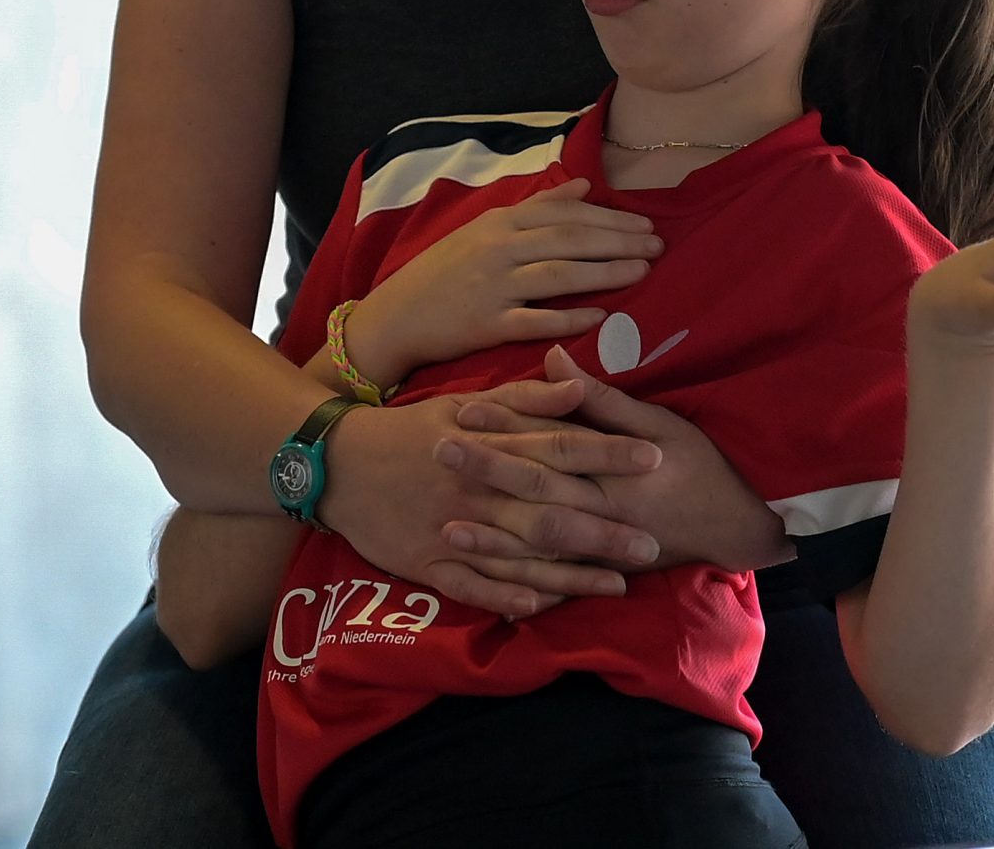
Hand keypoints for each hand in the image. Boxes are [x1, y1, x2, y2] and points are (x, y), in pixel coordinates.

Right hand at [315, 377, 664, 619]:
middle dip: (604, 528)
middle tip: (653, 542)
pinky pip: (472, 585)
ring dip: (571, 572)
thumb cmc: (414, 430)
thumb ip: (526, 399)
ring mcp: (453, 529)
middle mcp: (478, 489)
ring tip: (619, 584)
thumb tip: (578, 386)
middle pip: (551, 509)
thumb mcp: (466, 402)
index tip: (654, 458)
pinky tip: (542, 607)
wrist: (339, 462)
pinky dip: (505, 596)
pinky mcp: (429, 563)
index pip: (561, 445)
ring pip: (520, 555)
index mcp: (491, 444)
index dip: (608, 452)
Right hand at [343, 177, 663, 388]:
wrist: (396, 316)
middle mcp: (499, 249)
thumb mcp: (484, 228)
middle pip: (570, 240)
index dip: (608, 216)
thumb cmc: (444, 272)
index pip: (564, 213)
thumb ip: (536, 206)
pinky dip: (571, 316)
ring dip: (605, 272)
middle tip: (658, 246)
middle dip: (618, 241)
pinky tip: (602, 316)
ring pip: (559, 275)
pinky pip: (536, 320)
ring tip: (642, 273)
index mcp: (500, 222)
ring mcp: (493, 286)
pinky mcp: (487, 324)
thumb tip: (583, 185)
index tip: (645, 223)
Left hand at [444, 344, 793, 573]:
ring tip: (447, 525)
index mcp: (617, 470)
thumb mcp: (660, 422)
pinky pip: (556, 583)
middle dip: (486, 474)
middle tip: (438, 452)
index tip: (464, 411)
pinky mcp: (602, 571)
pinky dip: (520, 584)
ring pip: (539, 546)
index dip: (507, 427)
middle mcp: (605, 512)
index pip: (551, 444)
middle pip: (536, 494)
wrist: (736, 527)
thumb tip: (552, 360)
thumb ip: (602, 399)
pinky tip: (486, 579)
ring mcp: (603, 549)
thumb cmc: (699, 465)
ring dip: (492, 537)